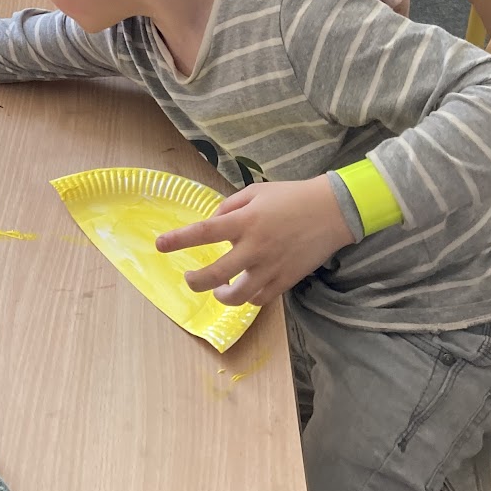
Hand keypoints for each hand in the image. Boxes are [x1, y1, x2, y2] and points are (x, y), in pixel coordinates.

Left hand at [155, 175, 354, 306]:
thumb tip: (214, 221)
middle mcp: (254, 248)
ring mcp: (270, 268)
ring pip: (237, 297)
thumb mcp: (256, 192)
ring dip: (221, 296)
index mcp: (245, 221)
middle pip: (215, 275)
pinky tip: (244, 289)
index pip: (203, 232)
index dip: (178, 240)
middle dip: (196, 280)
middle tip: (189, 277)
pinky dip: (247, 298)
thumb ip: (230, 206)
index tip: (159, 245)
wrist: (331, 212)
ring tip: (218, 289)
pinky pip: (259, 299)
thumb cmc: (291, 196)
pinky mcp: (285, 281)